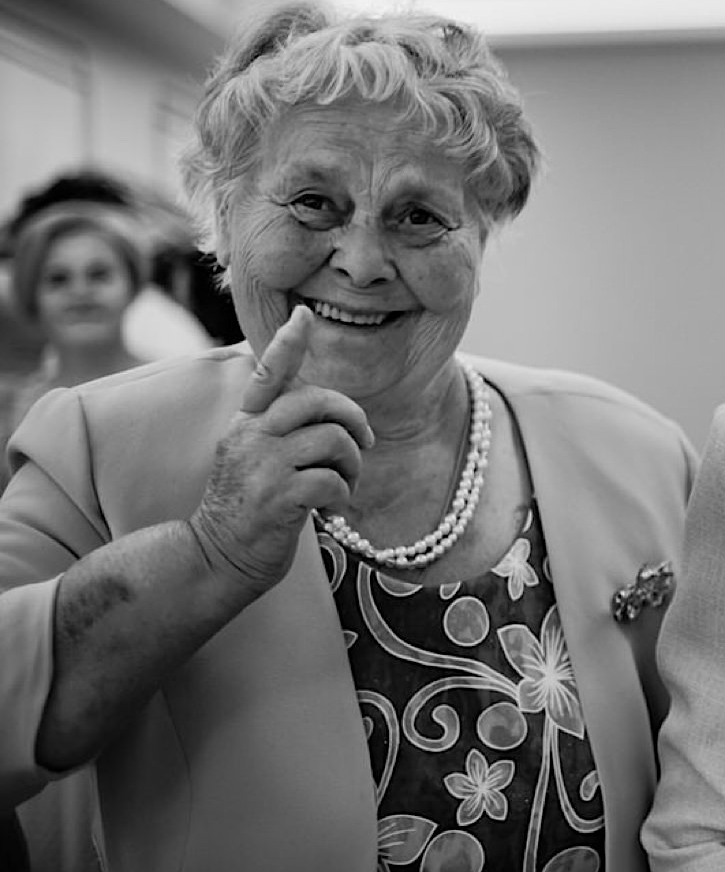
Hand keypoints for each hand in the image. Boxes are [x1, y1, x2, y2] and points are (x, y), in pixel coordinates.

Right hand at [187, 307, 373, 597]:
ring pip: (334, 441)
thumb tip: (336, 416)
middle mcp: (250, 437)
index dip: (287, 343)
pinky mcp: (277, 498)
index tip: (303, 313)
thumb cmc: (249, 508)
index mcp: (246, 424)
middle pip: (318, 400)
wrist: (216, 558)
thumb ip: (283, 432)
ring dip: (353, 466)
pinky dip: (344, 496)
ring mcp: (262, 466)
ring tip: (342, 486)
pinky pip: (334, 481)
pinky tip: (330, 511)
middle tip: (362, 445)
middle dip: (353, 419)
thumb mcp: (257, 460)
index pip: (267, 375)